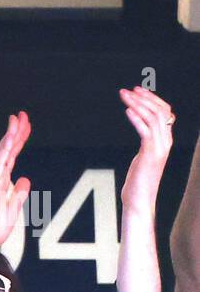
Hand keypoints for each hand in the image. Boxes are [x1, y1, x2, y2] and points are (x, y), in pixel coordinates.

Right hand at [0, 111, 30, 257]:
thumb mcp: (13, 211)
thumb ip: (18, 195)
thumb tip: (25, 180)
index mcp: (2, 183)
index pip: (12, 157)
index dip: (19, 141)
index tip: (24, 125)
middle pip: (7, 151)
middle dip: (16, 132)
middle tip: (22, 115)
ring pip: (3, 154)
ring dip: (10, 136)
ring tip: (17, 120)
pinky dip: (5, 151)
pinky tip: (10, 139)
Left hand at [120, 86, 173, 213]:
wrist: (139, 201)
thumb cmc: (138, 182)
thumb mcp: (144, 157)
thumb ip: (146, 144)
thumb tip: (143, 132)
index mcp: (166, 141)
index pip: (165, 112)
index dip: (152, 99)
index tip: (137, 91)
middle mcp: (166, 142)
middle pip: (161, 111)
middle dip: (144, 98)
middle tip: (128, 90)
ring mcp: (160, 148)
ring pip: (153, 118)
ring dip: (138, 104)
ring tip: (125, 96)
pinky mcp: (150, 154)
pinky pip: (145, 131)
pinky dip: (137, 118)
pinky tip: (127, 110)